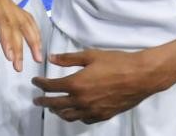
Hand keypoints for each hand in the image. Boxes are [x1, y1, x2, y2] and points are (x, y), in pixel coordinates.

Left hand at [0, 0, 42, 72]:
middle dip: (20, 45)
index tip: (9, 56)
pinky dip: (31, 28)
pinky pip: (23, 14)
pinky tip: (34, 39)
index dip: (7, 38)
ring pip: (25, 18)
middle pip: (15, 22)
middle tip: (18, 67)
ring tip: (37, 56)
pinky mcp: (6, 0)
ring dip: (33, 37)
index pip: (2, 19)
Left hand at [33, 48, 171, 123]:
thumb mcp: (90, 55)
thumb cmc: (116, 62)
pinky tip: (75, 112)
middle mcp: (82, 100)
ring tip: (53, 108)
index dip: (41, 83)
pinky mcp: (103, 115)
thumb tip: (52, 58)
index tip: (35, 81)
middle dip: (44, 101)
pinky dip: (76, 117)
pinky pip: (84, 120)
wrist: (140, 76)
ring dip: (58, 112)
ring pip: (69, 116)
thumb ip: (68, 58)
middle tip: (36, 100)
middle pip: (56, 104)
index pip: (51, 86)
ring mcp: (92, 110)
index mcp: (76, 84)